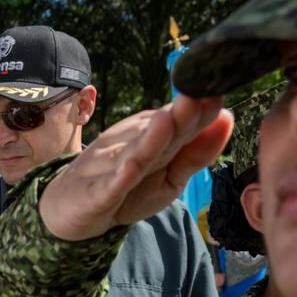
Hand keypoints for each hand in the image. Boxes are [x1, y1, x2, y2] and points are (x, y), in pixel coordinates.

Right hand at [39, 95, 231, 240]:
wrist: (68, 209)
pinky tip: (129, 169)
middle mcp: (133, 147)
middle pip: (160, 132)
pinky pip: (108, 187)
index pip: (182, 122)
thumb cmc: (126, 190)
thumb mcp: (169, 176)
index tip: (220, 88)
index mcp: (154, 140)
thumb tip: (228, 115)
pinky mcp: (95, 195)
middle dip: (180, 115)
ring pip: (135, 155)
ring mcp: (111, 170)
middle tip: (200, 93)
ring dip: (150, 139)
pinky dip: (118, 179)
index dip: (202, 108)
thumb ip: (197, 151)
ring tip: (167, 121)